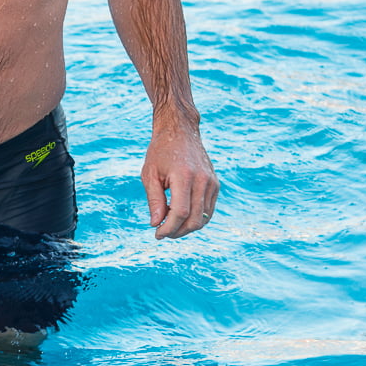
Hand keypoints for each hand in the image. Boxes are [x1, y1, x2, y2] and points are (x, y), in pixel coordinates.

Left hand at [141, 119, 218, 239]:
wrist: (180, 131)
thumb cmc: (161, 151)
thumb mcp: (150, 174)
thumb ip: (154, 200)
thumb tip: (156, 224)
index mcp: (184, 176)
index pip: (180, 212)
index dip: (168, 228)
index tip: (157, 234)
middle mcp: (202, 180)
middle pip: (194, 219)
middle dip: (178, 232)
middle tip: (162, 232)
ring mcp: (212, 182)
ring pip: (204, 218)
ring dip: (187, 227)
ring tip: (170, 224)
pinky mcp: (215, 185)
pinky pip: (209, 210)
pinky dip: (196, 218)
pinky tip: (180, 216)